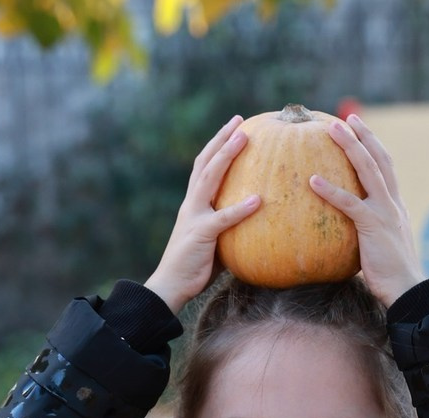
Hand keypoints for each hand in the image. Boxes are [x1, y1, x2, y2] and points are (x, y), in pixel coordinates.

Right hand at [144, 116, 261, 314]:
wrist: (170, 286)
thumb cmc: (194, 268)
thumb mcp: (214, 242)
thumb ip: (228, 228)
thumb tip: (254, 222)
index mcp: (192, 205)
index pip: (203, 168)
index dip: (216, 147)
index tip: (233, 129)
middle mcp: (191, 205)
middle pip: (205, 163)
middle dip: (221, 139)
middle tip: (239, 120)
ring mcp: (194, 217)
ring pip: (210, 179)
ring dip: (227, 156)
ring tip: (245, 137)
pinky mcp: (201, 235)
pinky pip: (223, 219)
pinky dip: (240, 209)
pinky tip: (258, 200)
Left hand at [309, 114, 422, 308]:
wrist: (407, 290)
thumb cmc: (391, 276)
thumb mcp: (379, 248)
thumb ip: (367, 234)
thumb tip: (347, 236)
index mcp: (395, 206)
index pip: (385, 168)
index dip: (372, 147)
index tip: (359, 131)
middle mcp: (392, 203)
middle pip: (378, 159)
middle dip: (362, 136)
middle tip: (345, 118)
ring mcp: (385, 211)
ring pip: (367, 170)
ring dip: (349, 146)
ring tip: (330, 129)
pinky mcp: (373, 226)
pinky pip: (349, 203)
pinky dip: (331, 190)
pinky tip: (312, 181)